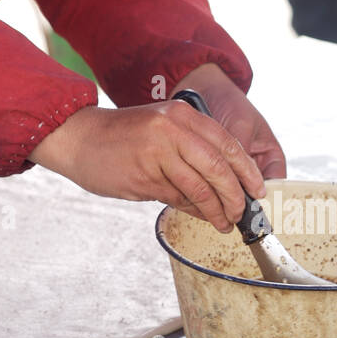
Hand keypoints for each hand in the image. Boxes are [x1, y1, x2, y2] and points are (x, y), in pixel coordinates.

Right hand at [29, 64, 285, 233]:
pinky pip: (178, 198)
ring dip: (216, 210)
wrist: (78, 138)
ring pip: (201, 187)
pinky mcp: (144, 175)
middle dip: (236, 195)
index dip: (247, 170)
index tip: (258, 189)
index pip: (226, 143)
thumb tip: (223, 183)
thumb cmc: (120, 137)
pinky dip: (193, 210)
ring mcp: (158, 152)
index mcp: (181, 114)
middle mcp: (173, 129)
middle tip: (242, 212)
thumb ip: (190, 149)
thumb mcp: (160, 128)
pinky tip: (199, 216)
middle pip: (219, 167)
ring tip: (223, 223)